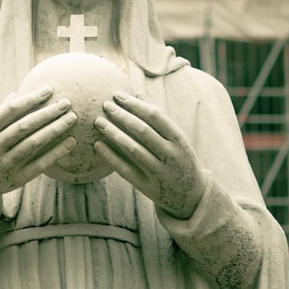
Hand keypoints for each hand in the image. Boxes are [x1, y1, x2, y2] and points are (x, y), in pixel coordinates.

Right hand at [0, 86, 77, 207]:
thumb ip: (0, 115)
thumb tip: (17, 94)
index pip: (10, 110)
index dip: (31, 98)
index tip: (49, 89)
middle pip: (24, 126)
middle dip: (48, 112)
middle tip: (66, 102)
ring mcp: (5, 164)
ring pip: (34, 143)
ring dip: (55, 129)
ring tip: (71, 118)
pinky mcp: (16, 179)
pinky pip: (40, 164)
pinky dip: (56, 152)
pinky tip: (71, 142)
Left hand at [93, 92, 205, 218]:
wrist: (191, 195)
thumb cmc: (179, 158)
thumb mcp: (176, 138)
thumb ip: (158, 118)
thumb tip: (137, 93)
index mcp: (179, 139)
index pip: (155, 115)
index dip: (135, 103)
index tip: (117, 95)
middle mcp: (171, 155)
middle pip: (143, 131)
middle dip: (122, 116)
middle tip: (105, 105)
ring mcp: (159, 172)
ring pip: (133, 149)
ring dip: (114, 134)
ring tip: (98, 121)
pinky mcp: (147, 186)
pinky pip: (125, 170)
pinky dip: (110, 157)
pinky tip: (98, 145)